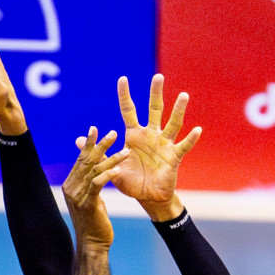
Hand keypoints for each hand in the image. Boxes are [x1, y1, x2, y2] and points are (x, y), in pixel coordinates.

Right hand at [63, 128, 127, 250]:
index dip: (88, 144)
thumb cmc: (95, 223)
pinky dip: (107, 175)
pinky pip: (97, 185)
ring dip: (111, 159)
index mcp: (70, 184)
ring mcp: (77, 196)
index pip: (80, 160)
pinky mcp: (87, 204)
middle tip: (113, 133)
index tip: (95, 129)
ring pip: (95, 171)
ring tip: (126, 151)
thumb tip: (95, 172)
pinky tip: (118, 168)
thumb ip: (90, 185)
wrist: (92, 244)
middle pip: (87, 161)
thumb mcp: (91, 199)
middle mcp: (71, 188)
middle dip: (100, 145)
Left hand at [111, 74, 201, 220]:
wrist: (147, 198)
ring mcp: (164, 145)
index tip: (122, 79)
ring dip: (178, 110)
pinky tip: (197, 129)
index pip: (129, 111)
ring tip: (183, 96)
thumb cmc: (130, 181)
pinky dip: (190, 139)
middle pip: (154, 110)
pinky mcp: (174, 157)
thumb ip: (99, 151)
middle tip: (158, 76)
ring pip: (172, 123)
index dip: (125, 95)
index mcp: (134, 135)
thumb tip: (77, 139)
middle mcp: (151, 135)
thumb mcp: (111, 166)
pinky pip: (183, 146)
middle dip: (155, 93)